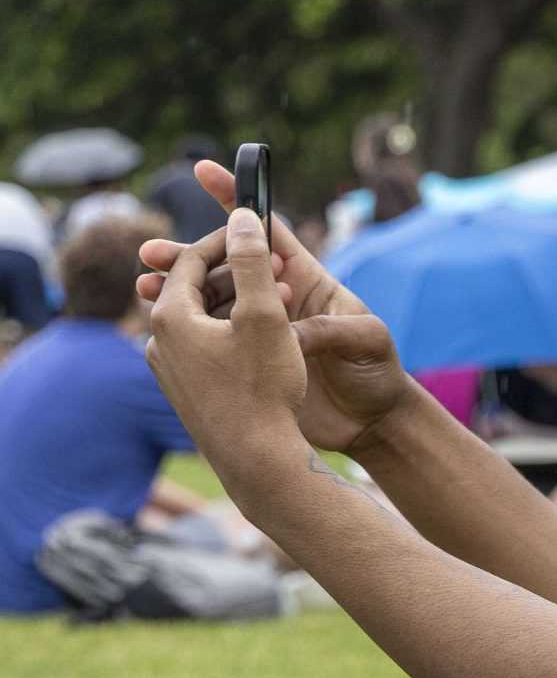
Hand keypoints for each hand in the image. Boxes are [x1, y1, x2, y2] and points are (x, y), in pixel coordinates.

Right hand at [139, 160, 413, 454]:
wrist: (372, 423)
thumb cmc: (379, 374)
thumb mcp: (366, 339)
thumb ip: (329, 325)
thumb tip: (288, 329)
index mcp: (307, 279)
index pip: (268, 231)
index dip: (238, 200)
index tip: (204, 170)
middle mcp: (278, 298)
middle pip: (225, 265)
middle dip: (186, 254)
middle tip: (152, 254)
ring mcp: (260, 329)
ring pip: (209, 300)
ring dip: (175, 291)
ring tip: (147, 289)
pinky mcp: (250, 358)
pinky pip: (211, 337)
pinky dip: (183, 328)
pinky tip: (157, 325)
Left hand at [143, 210, 310, 493]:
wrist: (256, 461)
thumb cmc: (263, 388)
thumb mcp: (264, 316)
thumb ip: (252, 261)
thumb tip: (241, 216)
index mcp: (170, 316)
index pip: (191, 260)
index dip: (228, 242)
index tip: (258, 236)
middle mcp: (158, 342)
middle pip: (193, 290)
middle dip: (235, 276)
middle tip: (274, 272)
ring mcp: (168, 372)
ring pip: (200, 322)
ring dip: (235, 308)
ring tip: (276, 309)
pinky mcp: (184, 395)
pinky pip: (203, 351)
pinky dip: (230, 337)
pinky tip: (263, 347)